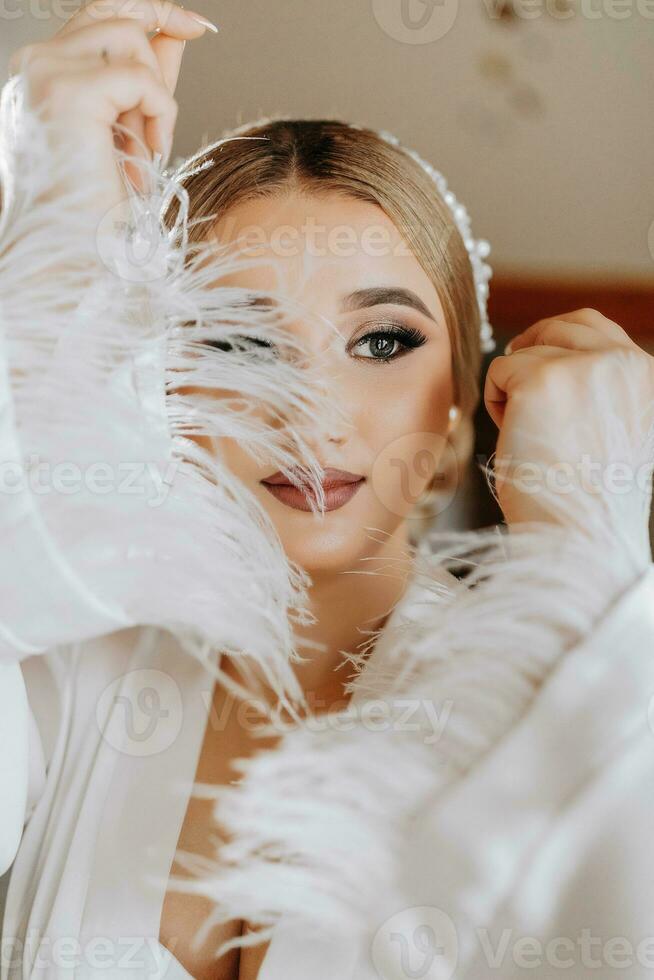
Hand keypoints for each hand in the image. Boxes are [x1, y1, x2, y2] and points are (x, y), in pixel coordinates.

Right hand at [7, 0, 212, 208]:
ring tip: (141, 154)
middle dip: (154, 75)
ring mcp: (45, 71)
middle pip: (122, 22)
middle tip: (149, 139)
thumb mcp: (127, 131)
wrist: (71, 251)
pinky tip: (146, 158)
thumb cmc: (94, 206)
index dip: (151, 10)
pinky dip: (159, 116)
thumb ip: (146, 79)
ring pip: (132, 41)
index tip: (198, 27)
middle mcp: (34, 62)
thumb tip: (178, 30)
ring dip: (155, 100)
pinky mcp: (70, 91)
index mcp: (42, 71)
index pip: (101, 11)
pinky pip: (141, 79)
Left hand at [484, 308, 653, 526]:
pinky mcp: (541, 381)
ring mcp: (584, 368)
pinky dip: (495, 399)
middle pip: (559, 326)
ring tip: (525, 433)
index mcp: (647, 376)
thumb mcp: (618, 429)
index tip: (534, 365)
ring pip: (526, 351)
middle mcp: (624, 363)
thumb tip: (557, 353)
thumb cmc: (589, 497)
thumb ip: (603, 387)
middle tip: (513, 388)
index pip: (595, 327)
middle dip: (529, 351)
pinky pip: (499, 369)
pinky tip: (511, 434)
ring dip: (513, 387)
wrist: (577, 535)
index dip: (556, 340)